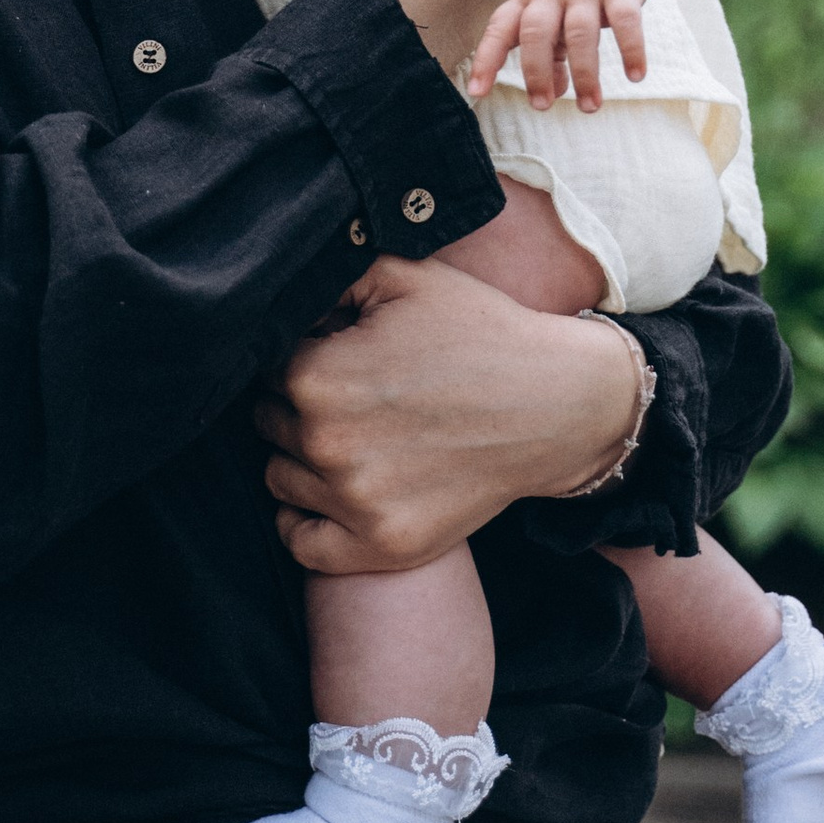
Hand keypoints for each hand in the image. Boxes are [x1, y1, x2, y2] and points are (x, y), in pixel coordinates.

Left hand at [258, 256, 646, 575]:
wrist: (556, 403)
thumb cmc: (479, 332)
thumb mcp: (403, 275)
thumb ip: (329, 276)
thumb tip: (279, 293)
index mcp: (317, 377)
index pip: (267, 369)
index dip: (302, 356)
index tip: (339, 355)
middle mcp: (326, 444)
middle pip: (269, 425)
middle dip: (298, 407)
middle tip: (353, 396)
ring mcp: (354, 503)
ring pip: (280, 480)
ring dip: (302, 460)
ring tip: (356, 438)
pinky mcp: (383, 547)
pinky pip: (303, 544)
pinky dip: (305, 522)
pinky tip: (331, 496)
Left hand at [469, 0, 651, 111]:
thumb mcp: (548, 9)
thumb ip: (548, 51)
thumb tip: (554, 91)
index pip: (500, 29)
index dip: (486, 60)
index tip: (476, 92)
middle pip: (536, 32)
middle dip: (536, 72)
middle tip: (542, 106)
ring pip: (579, 33)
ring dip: (584, 74)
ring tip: (590, 107)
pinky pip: (626, 22)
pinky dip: (631, 51)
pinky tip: (636, 76)